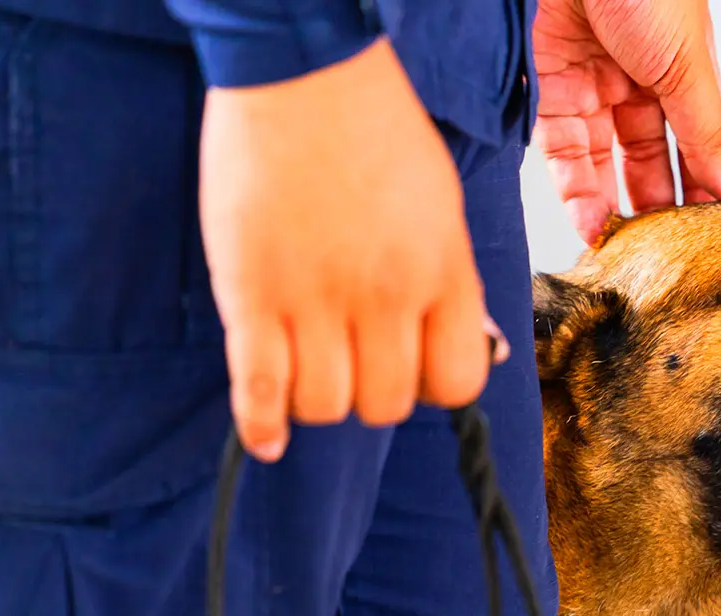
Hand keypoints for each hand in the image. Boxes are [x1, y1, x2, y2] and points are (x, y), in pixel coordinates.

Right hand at [198, 39, 498, 462]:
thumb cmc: (376, 133)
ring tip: (305, 365)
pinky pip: (260, 388)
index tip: (408, 364)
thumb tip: (467, 346)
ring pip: (325, 407)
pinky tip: (266, 438)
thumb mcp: (441, 208)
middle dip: (369, 395)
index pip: (456, 383)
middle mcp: (387, 295)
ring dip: (315, 400)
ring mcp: (317, 297)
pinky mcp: (252, 292)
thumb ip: (450, 281)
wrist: (302, 72)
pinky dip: (261, 426)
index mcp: (443, 272)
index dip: (431, 387)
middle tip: (349, 357)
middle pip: (386, 405)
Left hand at [534, 0, 720, 243]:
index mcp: (681, 70)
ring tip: (628, 255)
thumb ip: (706, 134)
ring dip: (614, 207)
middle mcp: (635, 79)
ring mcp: (588, 83)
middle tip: (664, 258)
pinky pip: (562, 152)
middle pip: (645, 157)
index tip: (709, 239)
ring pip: (602, 161)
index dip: (700, 190)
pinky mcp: (546, 88)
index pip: (693, 144)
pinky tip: (594, 225)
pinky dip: (576, 191)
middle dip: (655, 207)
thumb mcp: (689, 69)